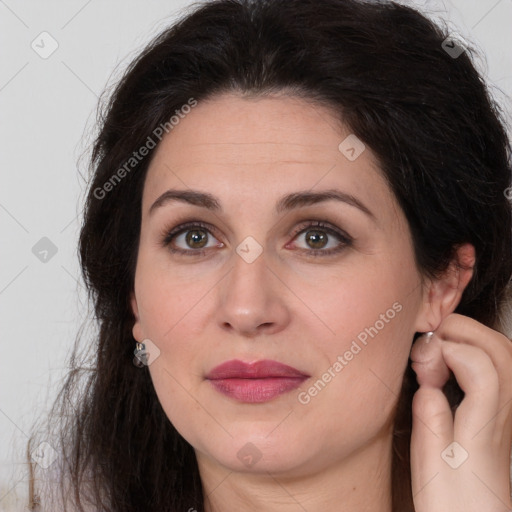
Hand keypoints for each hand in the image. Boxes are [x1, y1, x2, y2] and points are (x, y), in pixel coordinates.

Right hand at [410, 313, 511, 511]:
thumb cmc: (451, 501)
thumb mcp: (429, 460)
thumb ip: (428, 413)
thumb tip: (428, 381)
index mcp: (485, 426)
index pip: (483, 367)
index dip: (449, 351)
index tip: (423, 362)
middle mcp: (504, 413)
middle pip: (500, 349)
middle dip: (461, 331)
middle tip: (429, 343)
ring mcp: (507, 412)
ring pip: (505, 354)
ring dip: (470, 338)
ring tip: (438, 349)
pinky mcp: (501, 413)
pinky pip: (499, 366)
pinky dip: (475, 351)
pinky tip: (451, 364)